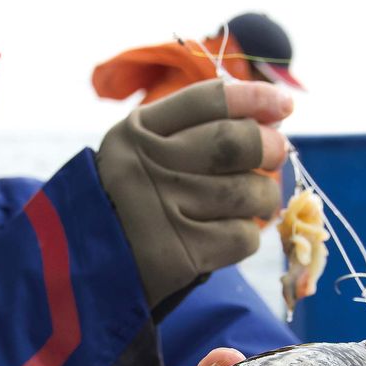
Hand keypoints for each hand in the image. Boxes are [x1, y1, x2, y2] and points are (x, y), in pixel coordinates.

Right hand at [97, 80, 292, 313]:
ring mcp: (164, 211)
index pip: (207, 100)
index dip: (255, 98)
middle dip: (269, 146)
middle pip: (234, 142)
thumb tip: (272, 119)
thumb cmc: (126, 202)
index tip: (284, 104)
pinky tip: (229, 233)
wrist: (81, 267)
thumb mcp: (139, 152)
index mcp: (137, 132)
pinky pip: (242, 237)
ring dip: (264, 197)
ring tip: (256, 201)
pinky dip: (247, 235)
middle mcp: (148, 166)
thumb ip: (193, 130)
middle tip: (277, 153)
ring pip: (247, 192)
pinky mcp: (181, 253)